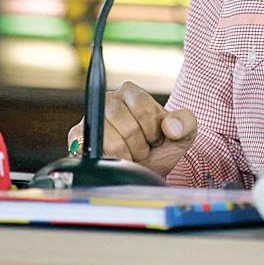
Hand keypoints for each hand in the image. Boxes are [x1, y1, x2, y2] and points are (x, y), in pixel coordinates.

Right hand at [67, 81, 196, 178]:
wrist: (142, 173)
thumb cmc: (160, 149)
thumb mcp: (182, 134)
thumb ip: (186, 123)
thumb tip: (171, 127)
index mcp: (131, 92)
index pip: (144, 109)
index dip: (154, 131)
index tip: (156, 138)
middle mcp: (108, 99)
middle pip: (129, 127)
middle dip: (140, 146)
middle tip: (142, 149)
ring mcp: (92, 118)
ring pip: (112, 141)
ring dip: (127, 156)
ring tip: (129, 155)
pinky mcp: (77, 136)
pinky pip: (95, 150)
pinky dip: (110, 160)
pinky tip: (114, 159)